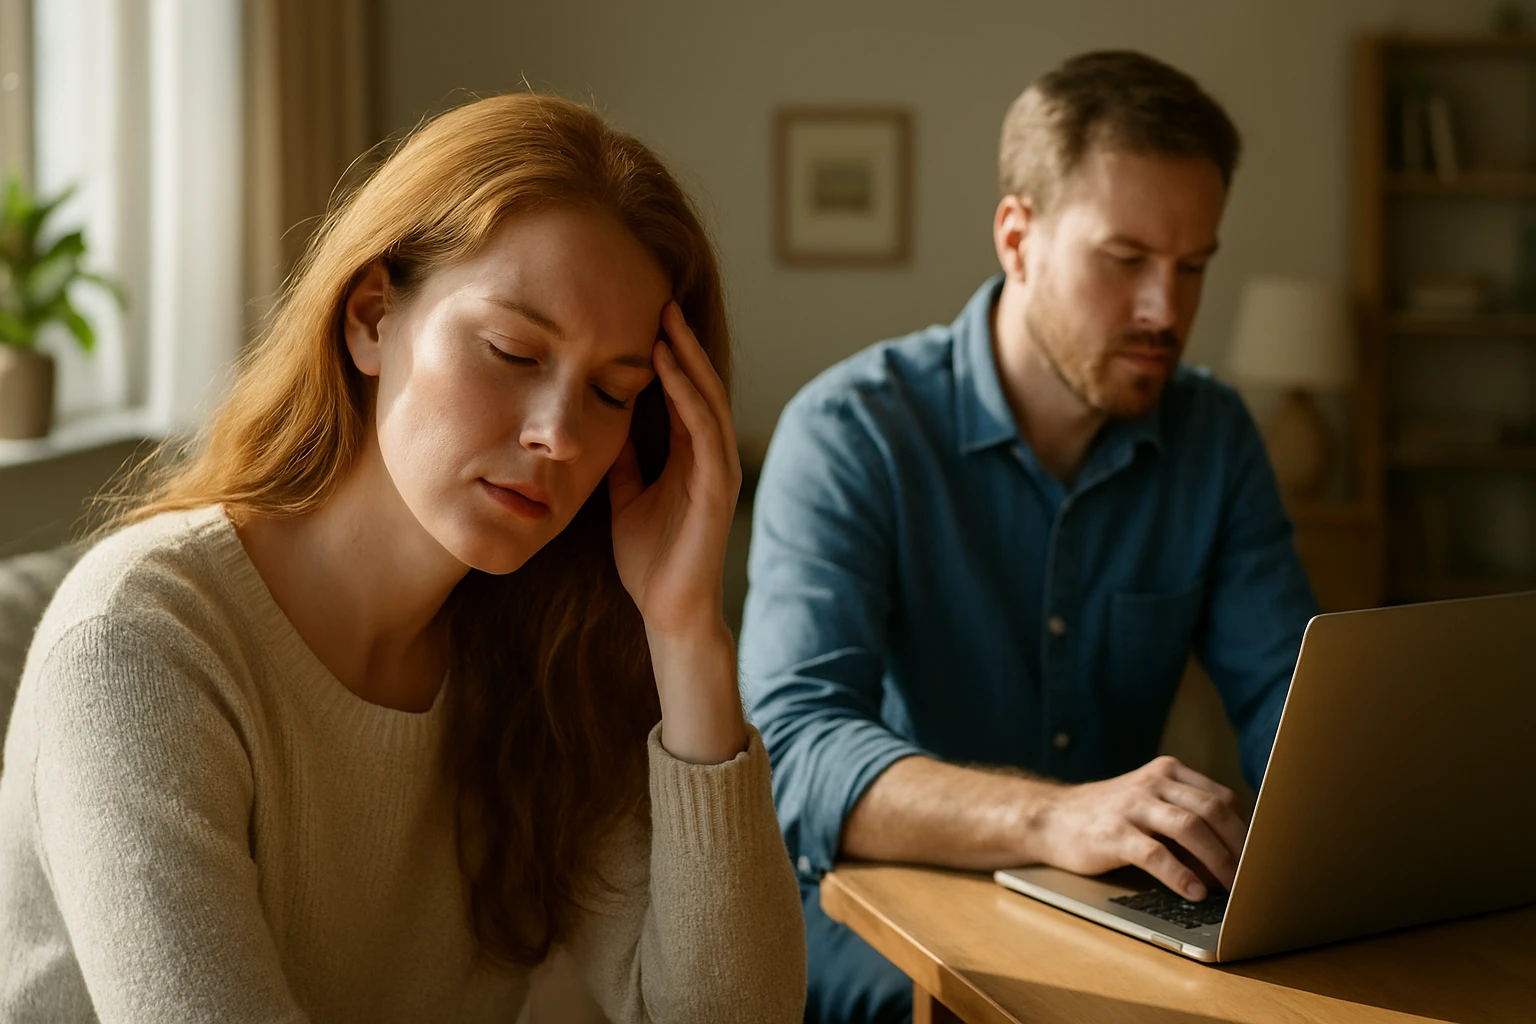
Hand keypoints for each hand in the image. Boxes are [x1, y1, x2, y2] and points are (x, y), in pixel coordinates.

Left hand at [608, 302, 745, 763]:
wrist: (668, 610)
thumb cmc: (650, 559)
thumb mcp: (624, 496)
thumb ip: (623, 459)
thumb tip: (601, 422)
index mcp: (687, 454)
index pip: (679, 391)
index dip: (664, 353)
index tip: (638, 314)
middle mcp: (708, 454)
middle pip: (697, 383)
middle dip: (680, 340)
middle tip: (658, 296)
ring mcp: (717, 467)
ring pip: (705, 397)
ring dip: (687, 356)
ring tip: (666, 318)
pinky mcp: (717, 485)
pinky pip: (703, 427)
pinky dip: (686, 393)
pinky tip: (666, 366)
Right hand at [1030, 756, 1246, 900]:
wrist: (1050, 818)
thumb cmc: (1108, 816)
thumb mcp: (1150, 803)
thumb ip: (1186, 817)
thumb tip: (1234, 856)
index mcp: (1168, 772)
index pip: (1222, 797)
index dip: (1246, 830)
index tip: (1259, 858)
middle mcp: (1153, 783)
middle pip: (1213, 810)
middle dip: (1239, 847)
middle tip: (1252, 878)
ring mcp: (1132, 805)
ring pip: (1190, 828)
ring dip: (1218, 861)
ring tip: (1231, 889)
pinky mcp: (1113, 833)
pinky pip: (1156, 854)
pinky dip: (1180, 875)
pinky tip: (1193, 893)